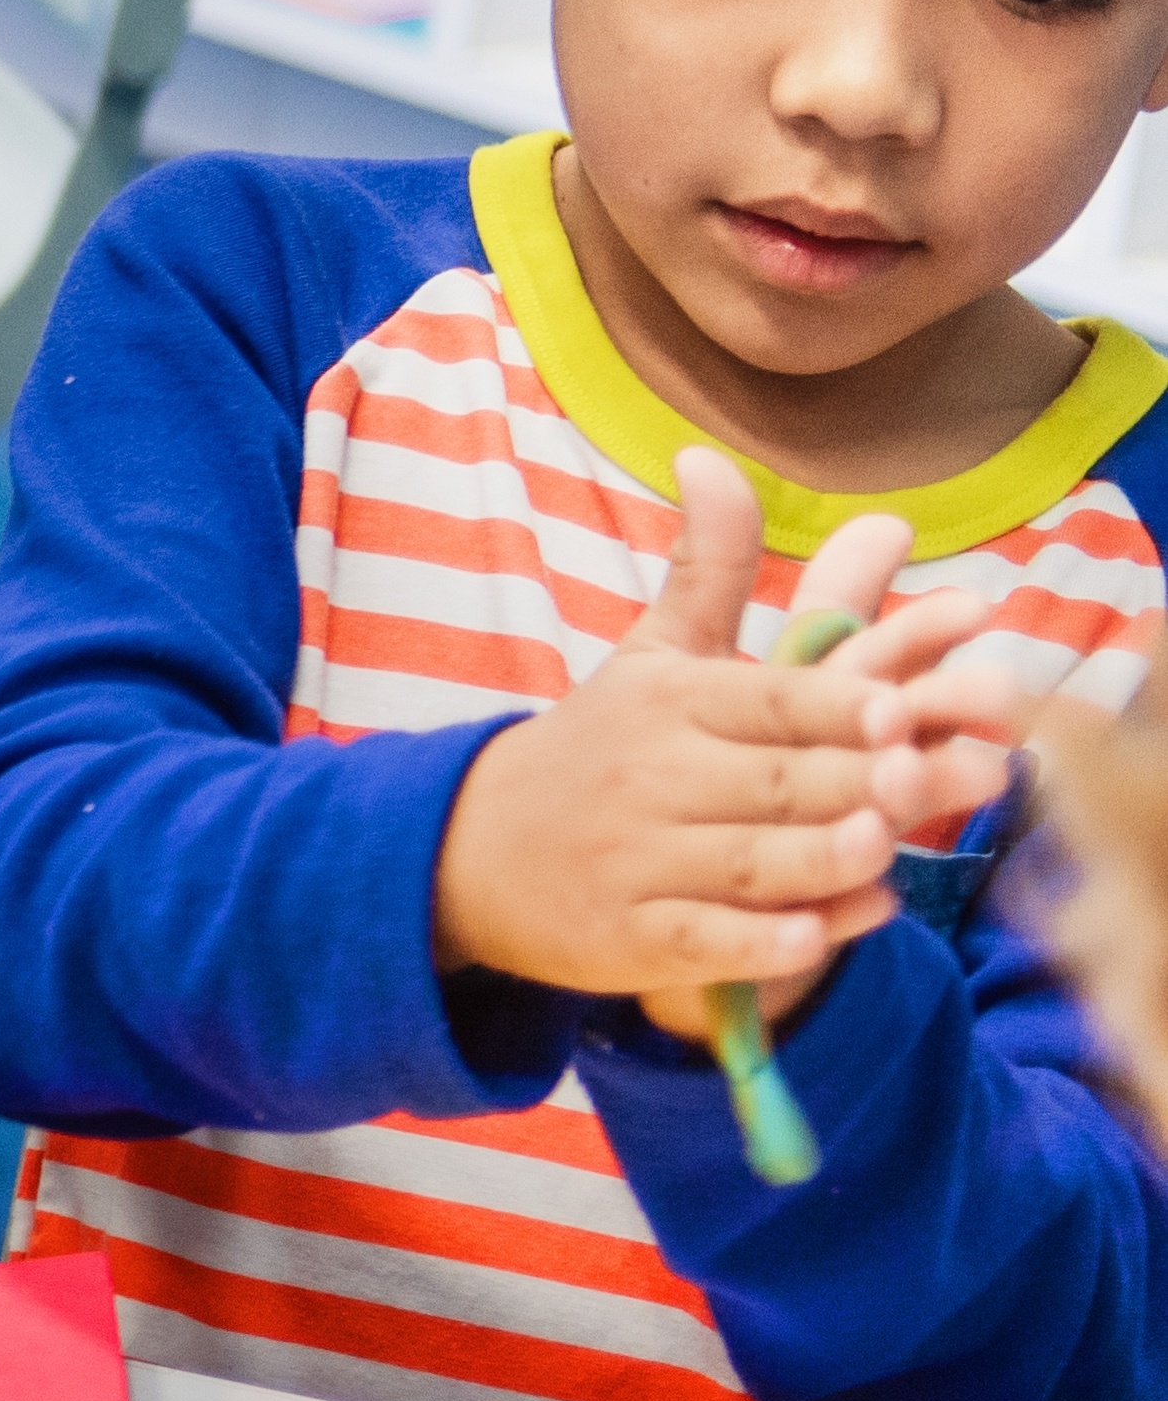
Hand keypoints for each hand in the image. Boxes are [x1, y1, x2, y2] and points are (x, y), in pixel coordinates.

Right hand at [438, 456, 1007, 1038]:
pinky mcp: (629, 939)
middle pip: (772, 781)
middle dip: (854, 781)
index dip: (832, 705)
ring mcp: (639, 863)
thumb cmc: (596, 746)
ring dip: (816, 859)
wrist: (467, 849)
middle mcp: (654, 780)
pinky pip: (700, 943)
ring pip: (742, 863)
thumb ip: (708, 566)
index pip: (767, 700)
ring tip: (882, 848)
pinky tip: (813, 936)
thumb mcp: (650, 654)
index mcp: (671, 705)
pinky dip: (758, 944)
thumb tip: (712, 455)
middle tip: (933, 777)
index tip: (898, 705)